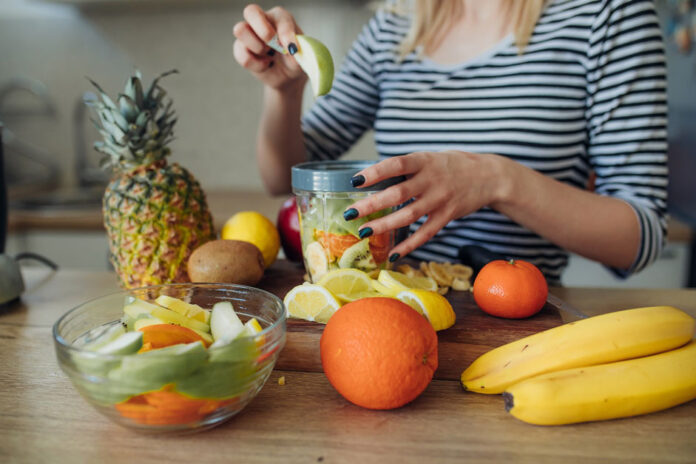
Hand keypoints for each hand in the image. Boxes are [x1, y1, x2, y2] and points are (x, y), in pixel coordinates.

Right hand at [233, 4, 306, 90]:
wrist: (286, 75)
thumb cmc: (294, 60)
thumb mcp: (301, 56)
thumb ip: (297, 50)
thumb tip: (290, 47)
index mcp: (279, 17)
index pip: (279, 16)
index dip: (285, 32)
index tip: (293, 48)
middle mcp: (261, 20)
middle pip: (250, 11)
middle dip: (263, 31)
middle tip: (274, 46)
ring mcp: (248, 34)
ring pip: (240, 30)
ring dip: (258, 48)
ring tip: (270, 57)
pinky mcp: (240, 49)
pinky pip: (242, 55)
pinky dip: (256, 65)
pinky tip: (265, 65)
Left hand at [346, 151, 507, 259]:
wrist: (489, 176)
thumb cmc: (451, 166)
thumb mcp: (429, 158)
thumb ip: (406, 169)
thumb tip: (371, 179)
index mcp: (424, 161)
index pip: (396, 165)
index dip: (375, 173)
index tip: (355, 181)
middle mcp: (432, 180)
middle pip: (399, 193)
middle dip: (372, 204)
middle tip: (350, 213)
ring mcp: (440, 199)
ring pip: (409, 215)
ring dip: (385, 225)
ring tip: (364, 231)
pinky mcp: (447, 216)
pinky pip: (426, 233)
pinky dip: (409, 245)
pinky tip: (393, 254)